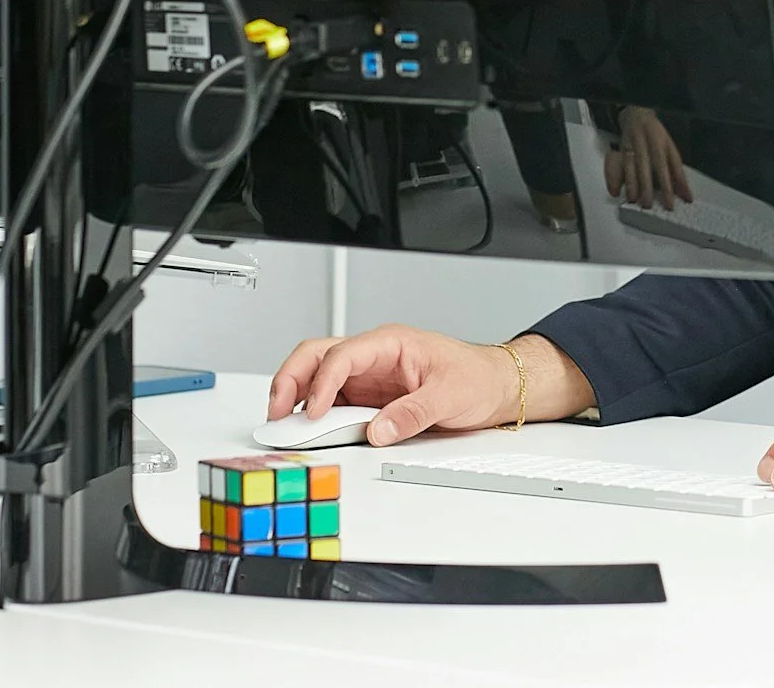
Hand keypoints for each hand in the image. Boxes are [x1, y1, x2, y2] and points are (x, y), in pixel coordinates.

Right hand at [265, 326, 591, 446]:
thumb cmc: (477, 377)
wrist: (496, 385)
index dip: (322, 382)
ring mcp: (369, 377)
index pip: (343, 355)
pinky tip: (308, 430)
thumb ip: (412, 413)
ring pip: (318, 376)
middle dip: (290, 380)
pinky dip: (314, 413)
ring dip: (297, 396)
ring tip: (284, 424)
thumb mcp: (449, 395)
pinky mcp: (369, 397)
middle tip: (277, 412)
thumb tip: (377, 430)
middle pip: (317, 356)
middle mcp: (374, 356)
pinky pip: (333, 400)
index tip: (313, 412)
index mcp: (391, 343)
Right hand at [604, 105, 692, 209]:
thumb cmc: (656, 135)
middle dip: (648, 188)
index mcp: (664, 146)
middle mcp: (649, 145)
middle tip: (648, 205)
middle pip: (649, 169)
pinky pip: (619, 166)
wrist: (638, 114)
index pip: (669, 168)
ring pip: (632, 168)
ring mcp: (634, 146)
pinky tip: (617, 191)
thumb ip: (678, 173)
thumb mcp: (671, 149)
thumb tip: (687, 195)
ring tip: (634, 200)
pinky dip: (616, 179)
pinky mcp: (622, 149)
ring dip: (632, 185)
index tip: (671, 203)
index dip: (670, 187)